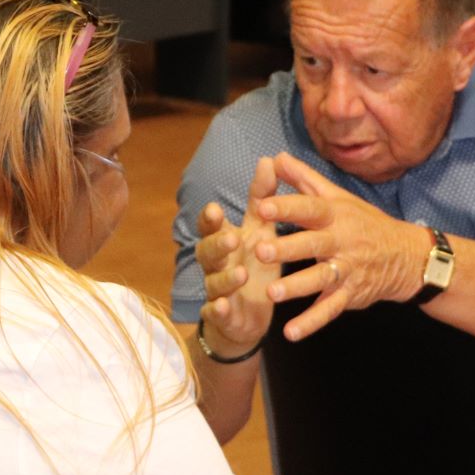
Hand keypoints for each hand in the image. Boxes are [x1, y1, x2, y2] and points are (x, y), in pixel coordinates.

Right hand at [195, 156, 282, 354]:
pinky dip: (217, 310)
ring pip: (213, 282)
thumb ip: (261, 198)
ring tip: (241, 274)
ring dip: (225, 278)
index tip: (216, 209)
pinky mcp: (221, 315)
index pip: (210, 227)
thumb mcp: (260, 230)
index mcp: (224, 241)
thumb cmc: (254, 263)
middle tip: (232, 239)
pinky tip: (223, 307)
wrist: (249, 313)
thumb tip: (267, 159)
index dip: (210, 220)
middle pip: (207, 252)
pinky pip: (214, 313)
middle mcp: (215, 264)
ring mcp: (216, 290)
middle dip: (217, 245)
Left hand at [251, 152, 427, 341]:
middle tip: (260, 251)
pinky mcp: (350, 294)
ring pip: (321, 278)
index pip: (309, 208)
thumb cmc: (363, 222)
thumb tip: (274, 157)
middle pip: (313, 244)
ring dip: (297, 287)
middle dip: (288, 248)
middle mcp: (341, 241)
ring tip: (271, 293)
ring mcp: (347, 269)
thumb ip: (303, 180)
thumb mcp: (337, 197)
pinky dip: (312, 322)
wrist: (406, 256)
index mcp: (335, 215)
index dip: (286, 207)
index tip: (261, 207)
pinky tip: (291, 333)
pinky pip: (330, 310)